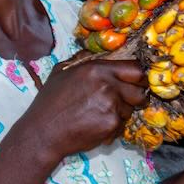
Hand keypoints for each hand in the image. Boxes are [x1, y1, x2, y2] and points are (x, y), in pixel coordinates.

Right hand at [21, 57, 146, 159]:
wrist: (43, 132)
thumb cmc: (49, 102)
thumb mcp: (61, 71)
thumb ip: (82, 59)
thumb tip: (95, 51)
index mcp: (97, 69)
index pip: (134, 68)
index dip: (138, 76)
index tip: (136, 81)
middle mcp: (107, 84)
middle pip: (140, 89)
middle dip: (134, 95)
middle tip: (123, 100)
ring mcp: (111, 105)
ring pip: (131, 108)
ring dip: (121, 112)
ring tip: (99, 115)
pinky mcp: (111, 124)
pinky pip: (122, 124)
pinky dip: (113, 127)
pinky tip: (95, 126)